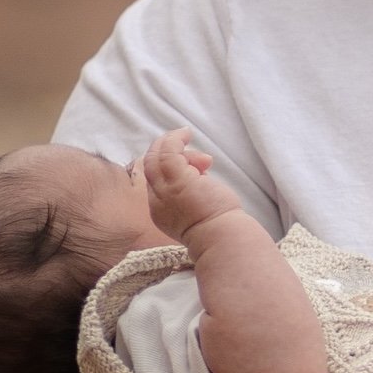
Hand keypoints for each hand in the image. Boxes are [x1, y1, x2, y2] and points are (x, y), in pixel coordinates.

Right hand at [144, 127, 244, 243]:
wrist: (222, 239)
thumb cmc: (218, 227)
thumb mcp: (197, 208)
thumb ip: (192, 188)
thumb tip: (202, 166)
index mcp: (160, 211)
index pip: (154, 181)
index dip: (167, 168)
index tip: (194, 169)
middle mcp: (157, 201)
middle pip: (150, 167)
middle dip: (165, 153)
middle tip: (187, 148)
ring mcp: (165, 190)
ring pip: (155, 157)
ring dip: (170, 143)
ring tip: (186, 136)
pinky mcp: (178, 180)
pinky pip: (168, 151)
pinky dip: (175, 139)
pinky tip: (186, 133)